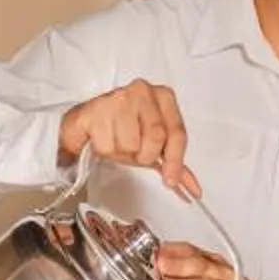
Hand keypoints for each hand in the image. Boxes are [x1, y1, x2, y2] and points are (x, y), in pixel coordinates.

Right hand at [59, 79, 197, 196]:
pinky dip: (104, 150)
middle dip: (143, 155)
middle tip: (133, 151)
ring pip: (130, 144)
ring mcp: (118, 97)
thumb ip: (173, 161)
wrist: (85, 121)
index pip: (177, 132)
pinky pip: (107, 146)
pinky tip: (101, 138)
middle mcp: (143, 91)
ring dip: (121, 153)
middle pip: (155, 138)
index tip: (170, 180)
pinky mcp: (96, 108)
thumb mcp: (151, 143)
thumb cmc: (121, 129)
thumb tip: (193, 188)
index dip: (175, 160)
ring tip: (115, 141)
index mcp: (163, 97)